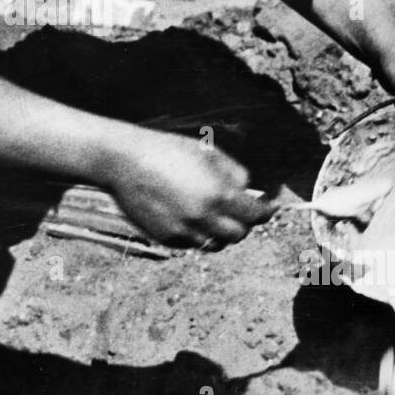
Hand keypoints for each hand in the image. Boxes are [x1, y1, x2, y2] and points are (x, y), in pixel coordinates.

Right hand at [104, 129, 273, 247]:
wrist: (123, 161)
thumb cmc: (166, 150)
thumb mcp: (206, 152)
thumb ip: (233, 173)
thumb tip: (248, 190)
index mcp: (217, 194)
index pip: (254, 215)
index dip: (266, 211)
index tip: (270, 207)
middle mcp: (203, 217)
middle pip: (238, 235)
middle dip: (243, 223)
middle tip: (240, 210)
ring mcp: (183, 231)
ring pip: (215, 243)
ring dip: (220, 232)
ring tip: (213, 214)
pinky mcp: (166, 238)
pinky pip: (192, 243)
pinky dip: (197, 233)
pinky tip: (189, 215)